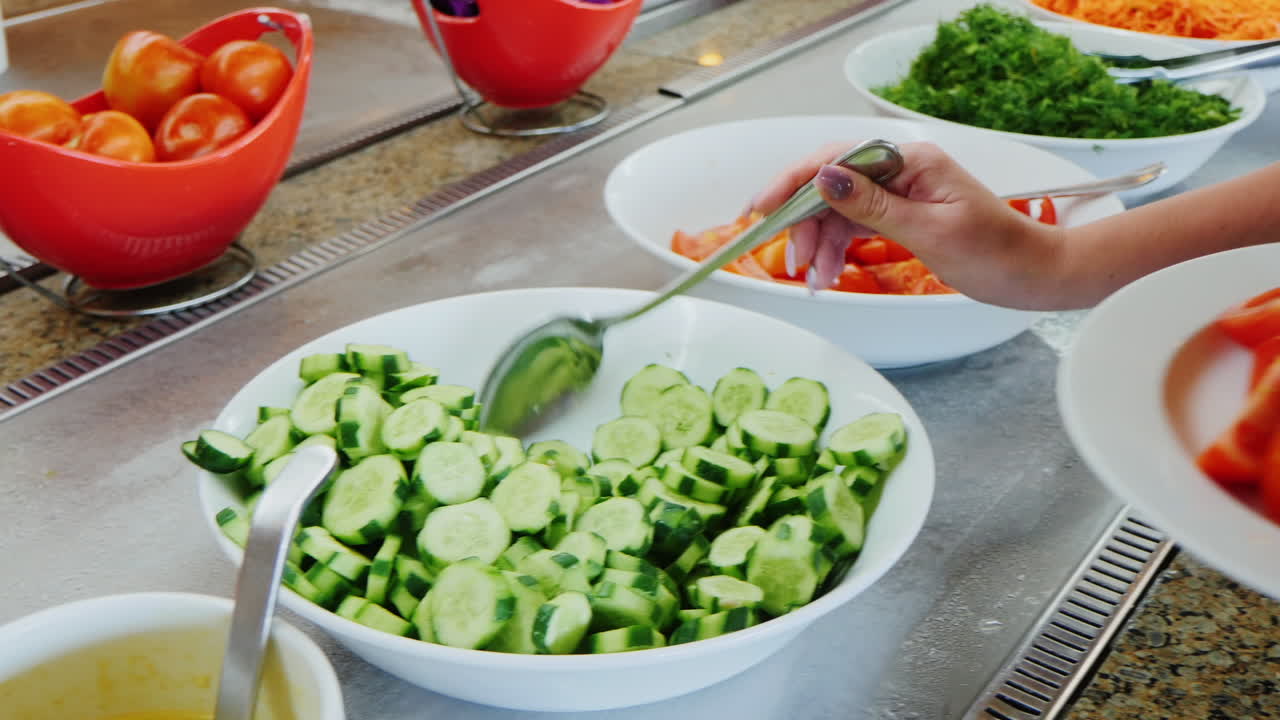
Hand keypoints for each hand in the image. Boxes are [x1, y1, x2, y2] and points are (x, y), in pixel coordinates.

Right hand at [750, 141, 1065, 307]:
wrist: (1032, 274)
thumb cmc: (995, 251)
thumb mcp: (929, 230)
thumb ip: (870, 206)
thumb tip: (823, 177)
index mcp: (911, 160)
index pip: (839, 159)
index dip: (795, 181)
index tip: (763, 207)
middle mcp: (901, 169)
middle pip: (832, 185)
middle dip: (806, 223)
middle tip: (795, 260)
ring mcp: (898, 192)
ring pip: (838, 209)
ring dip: (819, 243)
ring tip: (815, 278)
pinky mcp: (899, 215)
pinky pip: (853, 225)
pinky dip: (836, 249)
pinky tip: (828, 273)